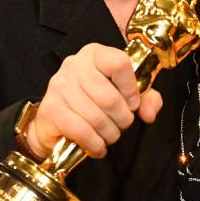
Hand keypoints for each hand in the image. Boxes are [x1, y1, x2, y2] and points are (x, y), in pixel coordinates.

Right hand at [25, 43, 161, 158]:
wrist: (57, 119)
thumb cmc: (94, 101)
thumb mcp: (126, 94)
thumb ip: (147, 99)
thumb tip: (149, 113)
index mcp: (95, 54)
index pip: (120, 64)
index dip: (131, 89)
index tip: (132, 103)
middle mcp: (74, 65)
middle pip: (110, 98)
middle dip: (123, 119)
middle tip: (121, 124)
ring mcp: (59, 86)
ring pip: (97, 118)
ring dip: (110, 134)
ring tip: (109, 135)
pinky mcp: (50, 109)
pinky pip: (81, 131)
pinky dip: (95, 144)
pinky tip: (98, 146)